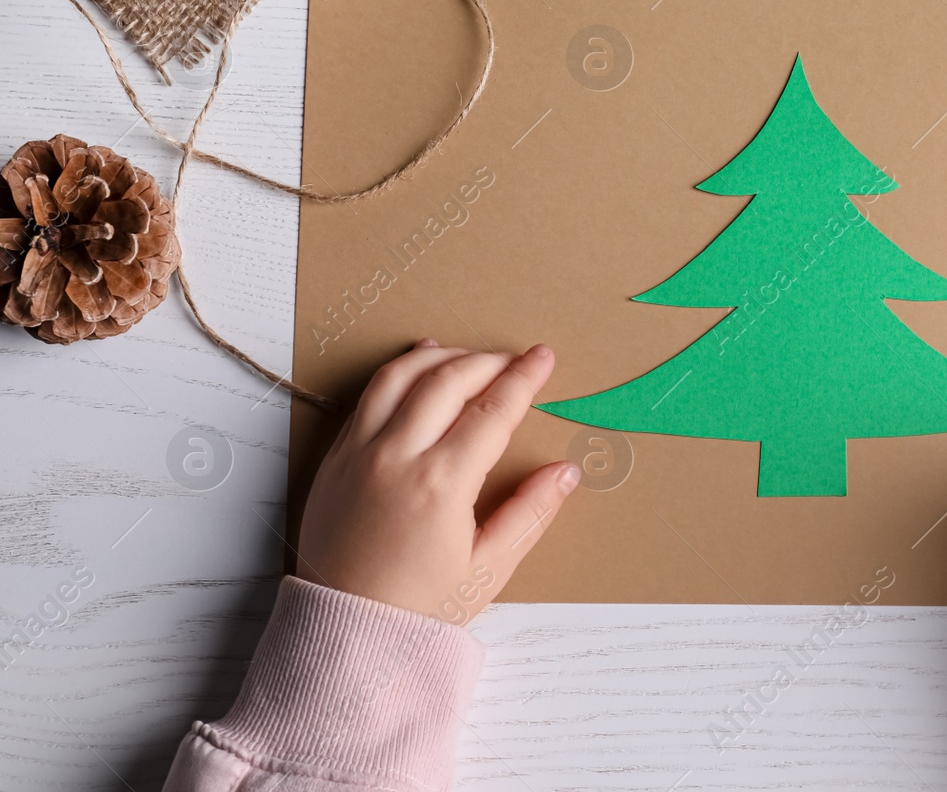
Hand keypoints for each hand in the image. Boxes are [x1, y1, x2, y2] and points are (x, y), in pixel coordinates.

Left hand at [297, 340, 579, 623]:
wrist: (343, 636)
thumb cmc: (417, 612)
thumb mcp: (488, 570)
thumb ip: (531, 514)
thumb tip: (566, 472)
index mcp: (440, 484)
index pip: (492, 411)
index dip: (523, 379)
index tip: (543, 358)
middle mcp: (395, 457)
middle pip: (447, 381)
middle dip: (487, 360)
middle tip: (514, 359)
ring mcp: (358, 455)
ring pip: (399, 377)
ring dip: (440, 357)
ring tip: (469, 358)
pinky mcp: (333, 461)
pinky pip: (366, 398)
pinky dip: (397, 373)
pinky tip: (417, 368)